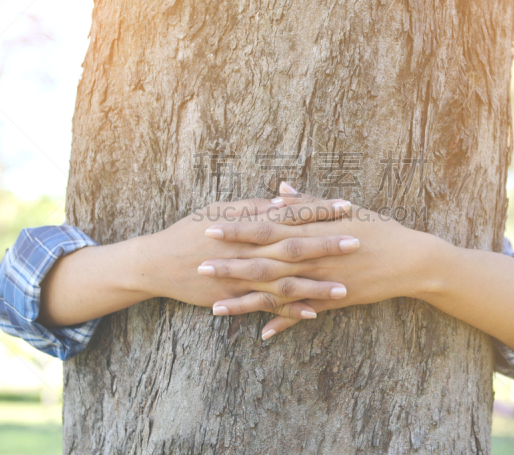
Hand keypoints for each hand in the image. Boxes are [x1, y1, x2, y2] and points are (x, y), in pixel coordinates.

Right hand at [135, 191, 359, 318]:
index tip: (346, 207)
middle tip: (357, 242)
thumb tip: (283, 199)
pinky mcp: (234, 297)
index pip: (290, 214)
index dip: (319, 210)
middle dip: (326, 245)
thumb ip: (253, 207)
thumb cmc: (190, 230)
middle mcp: (247, 250)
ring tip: (345, 288)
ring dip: (315, 285)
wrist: (157, 263)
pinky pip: (266, 305)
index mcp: (246, 224)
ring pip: (284, 281)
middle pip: (293, 247)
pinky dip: (290, 309)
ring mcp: (240, 276)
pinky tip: (314, 313)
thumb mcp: (219, 210)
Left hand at [202, 189, 441, 338]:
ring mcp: (320, 281)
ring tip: (215, 308)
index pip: (265, 228)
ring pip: (276, 293)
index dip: (236, 228)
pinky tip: (261, 335)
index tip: (209, 227)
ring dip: (245, 301)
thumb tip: (279, 190)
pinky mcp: (332, 301)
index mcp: (310, 231)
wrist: (409, 259)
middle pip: (263, 262)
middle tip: (198, 267)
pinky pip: (303, 315)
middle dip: (230, 265)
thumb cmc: (376, 227)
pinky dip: (283, 324)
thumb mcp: (342, 210)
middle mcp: (311, 257)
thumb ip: (306, 203)